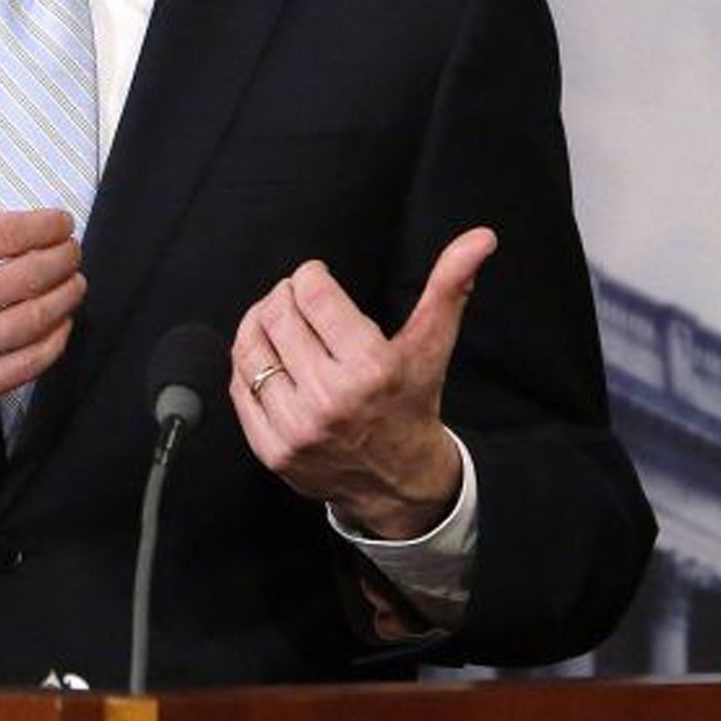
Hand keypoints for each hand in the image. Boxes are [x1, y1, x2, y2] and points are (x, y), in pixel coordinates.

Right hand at [0, 120, 85, 465]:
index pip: (9, 233)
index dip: (47, 225)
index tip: (60, 224)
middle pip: (31, 273)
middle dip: (64, 258)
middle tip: (71, 251)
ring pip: (36, 317)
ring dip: (66, 296)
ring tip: (73, 283)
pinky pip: (28, 364)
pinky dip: (54, 342)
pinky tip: (58, 326)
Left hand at [230, 227, 496, 539]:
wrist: (399, 483)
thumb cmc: (413, 403)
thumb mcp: (433, 343)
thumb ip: (450, 284)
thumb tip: (481, 237)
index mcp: (370, 366)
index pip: (313, 294)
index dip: (310, 275)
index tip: (317, 278)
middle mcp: (330, 398)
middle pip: (277, 315)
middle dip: (283, 294)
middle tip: (296, 296)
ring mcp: (297, 427)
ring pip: (251, 349)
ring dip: (259, 322)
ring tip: (277, 318)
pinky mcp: (272, 449)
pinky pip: (239, 387)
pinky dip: (249, 363)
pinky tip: (269, 356)